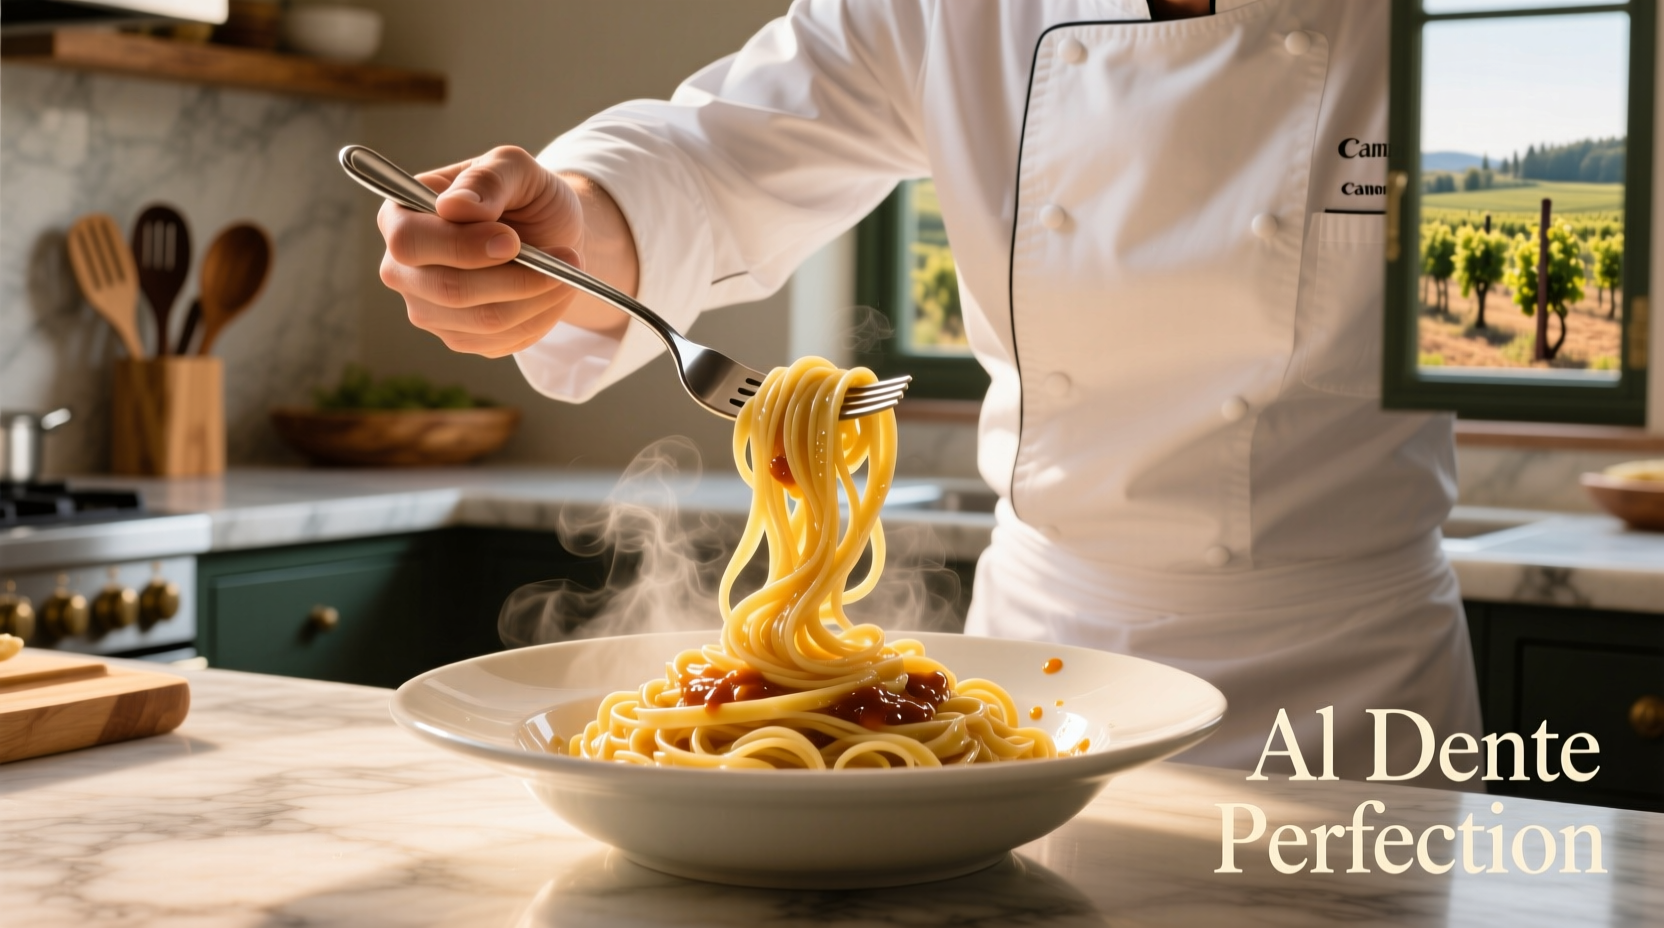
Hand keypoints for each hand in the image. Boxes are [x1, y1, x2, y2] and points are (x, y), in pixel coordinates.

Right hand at [377, 145, 634, 357]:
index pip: (409, 242)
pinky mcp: (460, 337)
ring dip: (536, 295)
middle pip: (448, 289)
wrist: (549, 235)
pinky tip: (553, 289)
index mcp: (401, 217)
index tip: (513, 240)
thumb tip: (453, 207)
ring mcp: (428, 309)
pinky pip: (501, 340)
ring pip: (483, 319)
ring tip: (567, 268)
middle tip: (562, 258)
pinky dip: (539, 315)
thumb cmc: (523, 195)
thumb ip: (486, 180)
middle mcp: (402, 269)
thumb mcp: (514, 168)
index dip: (462, 246)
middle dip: (515, 276)